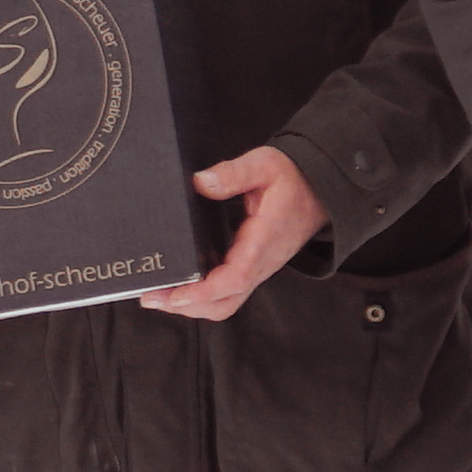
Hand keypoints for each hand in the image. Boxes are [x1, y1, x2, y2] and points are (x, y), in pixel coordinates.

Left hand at [139, 145, 327, 321]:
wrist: (321, 191)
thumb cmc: (293, 180)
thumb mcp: (265, 165)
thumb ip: (233, 173)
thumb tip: (201, 183)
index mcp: (264, 241)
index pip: (235, 278)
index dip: (203, 291)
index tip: (175, 295)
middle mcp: (261, 263)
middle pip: (225, 302)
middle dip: (187, 307)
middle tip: (151, 297)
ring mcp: (257, 269)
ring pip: (225, 302)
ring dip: (192, 306)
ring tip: (159, 297)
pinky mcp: (252, 267)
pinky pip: (227, 292)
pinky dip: (202, 296)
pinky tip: (181, 287)